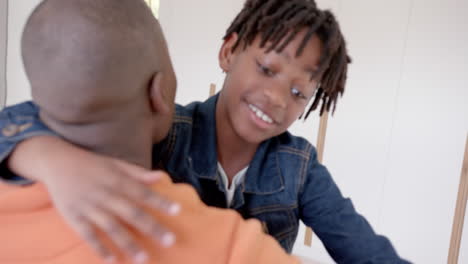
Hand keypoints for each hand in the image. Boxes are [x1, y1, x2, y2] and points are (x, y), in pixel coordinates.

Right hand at [9, 136, 179, 262]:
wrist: (57, 162)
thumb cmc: (92, 165)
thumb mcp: (115, 164)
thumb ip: (138, 173)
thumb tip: (161, 176)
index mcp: (118, 180)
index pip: (143, 193)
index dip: (160, 202)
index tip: (177, 211)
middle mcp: (105, 194)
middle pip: (132, 214)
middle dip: (152, 228)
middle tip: (170, 241)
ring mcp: (89, 207)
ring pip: (112, 228)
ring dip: (128, 244)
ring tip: (144, 260)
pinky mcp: (74, 217)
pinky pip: (88, 236)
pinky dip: (99, 248)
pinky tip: (112, 261)